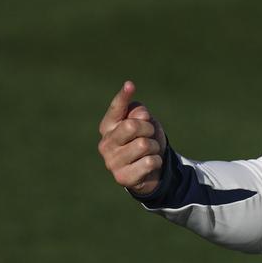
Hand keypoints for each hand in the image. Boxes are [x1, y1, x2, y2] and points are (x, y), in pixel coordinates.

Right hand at [97, 81, 167, 195]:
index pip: (116, 109)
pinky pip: (149, 162)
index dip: (123, 97)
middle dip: (148, 129)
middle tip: (149, 136)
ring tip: (148, 152)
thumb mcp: (145, 123)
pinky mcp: (122, 177)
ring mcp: (111, 162)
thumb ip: (139, 113)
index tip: (130, 85)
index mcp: (108, 126)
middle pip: (132, 126)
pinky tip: (149, 166)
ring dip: (154, 147)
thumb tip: (140, 115)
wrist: (150, 171)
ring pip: (143, 145)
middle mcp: (105, 143)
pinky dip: (156, 162)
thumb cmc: (144, 141)